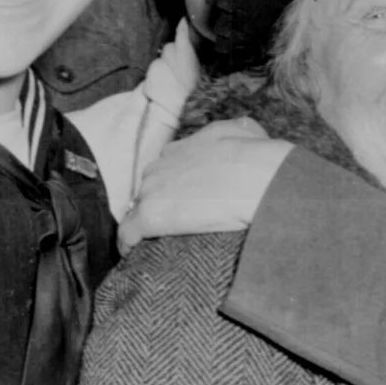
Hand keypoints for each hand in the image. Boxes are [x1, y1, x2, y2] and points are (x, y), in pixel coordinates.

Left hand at [118, 118, 292, 253]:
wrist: (256, 177)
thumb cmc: (256, 155)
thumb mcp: (245, 130)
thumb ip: (230, 132)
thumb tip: (236, 134)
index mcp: (180, 148)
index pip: (165, 168)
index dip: (173, 184)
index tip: (184, 196)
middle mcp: (161, 166)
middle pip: (150, 188)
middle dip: (161, 202)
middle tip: (180, 220)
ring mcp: (153, 190)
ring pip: (140, 208)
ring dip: (148, 222)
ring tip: (161, 240)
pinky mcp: (150, 215)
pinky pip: (129, 233)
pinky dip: (129, 243)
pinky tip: (133, 254)